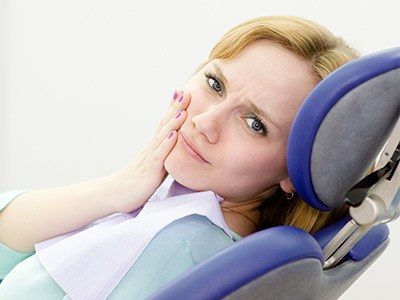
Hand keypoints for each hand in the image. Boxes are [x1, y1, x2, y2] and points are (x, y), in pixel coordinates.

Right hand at [110, 90, 189, 212]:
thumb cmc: (135, 182)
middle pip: (164, 125)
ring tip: (183, 109)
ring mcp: (149, 159)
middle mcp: (151, 149)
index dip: (173, 109)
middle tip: (185, 92)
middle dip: (175, 108)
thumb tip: (176, 148)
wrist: (114, 195)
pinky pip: (159, 157)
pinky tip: (174, 135)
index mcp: (153, 148)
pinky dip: (166, 145)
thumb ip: (164, 155)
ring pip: (162, 137)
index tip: (183, 94)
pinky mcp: (149, 172)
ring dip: (173, 122)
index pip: (164, 124)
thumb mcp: (153, 166)